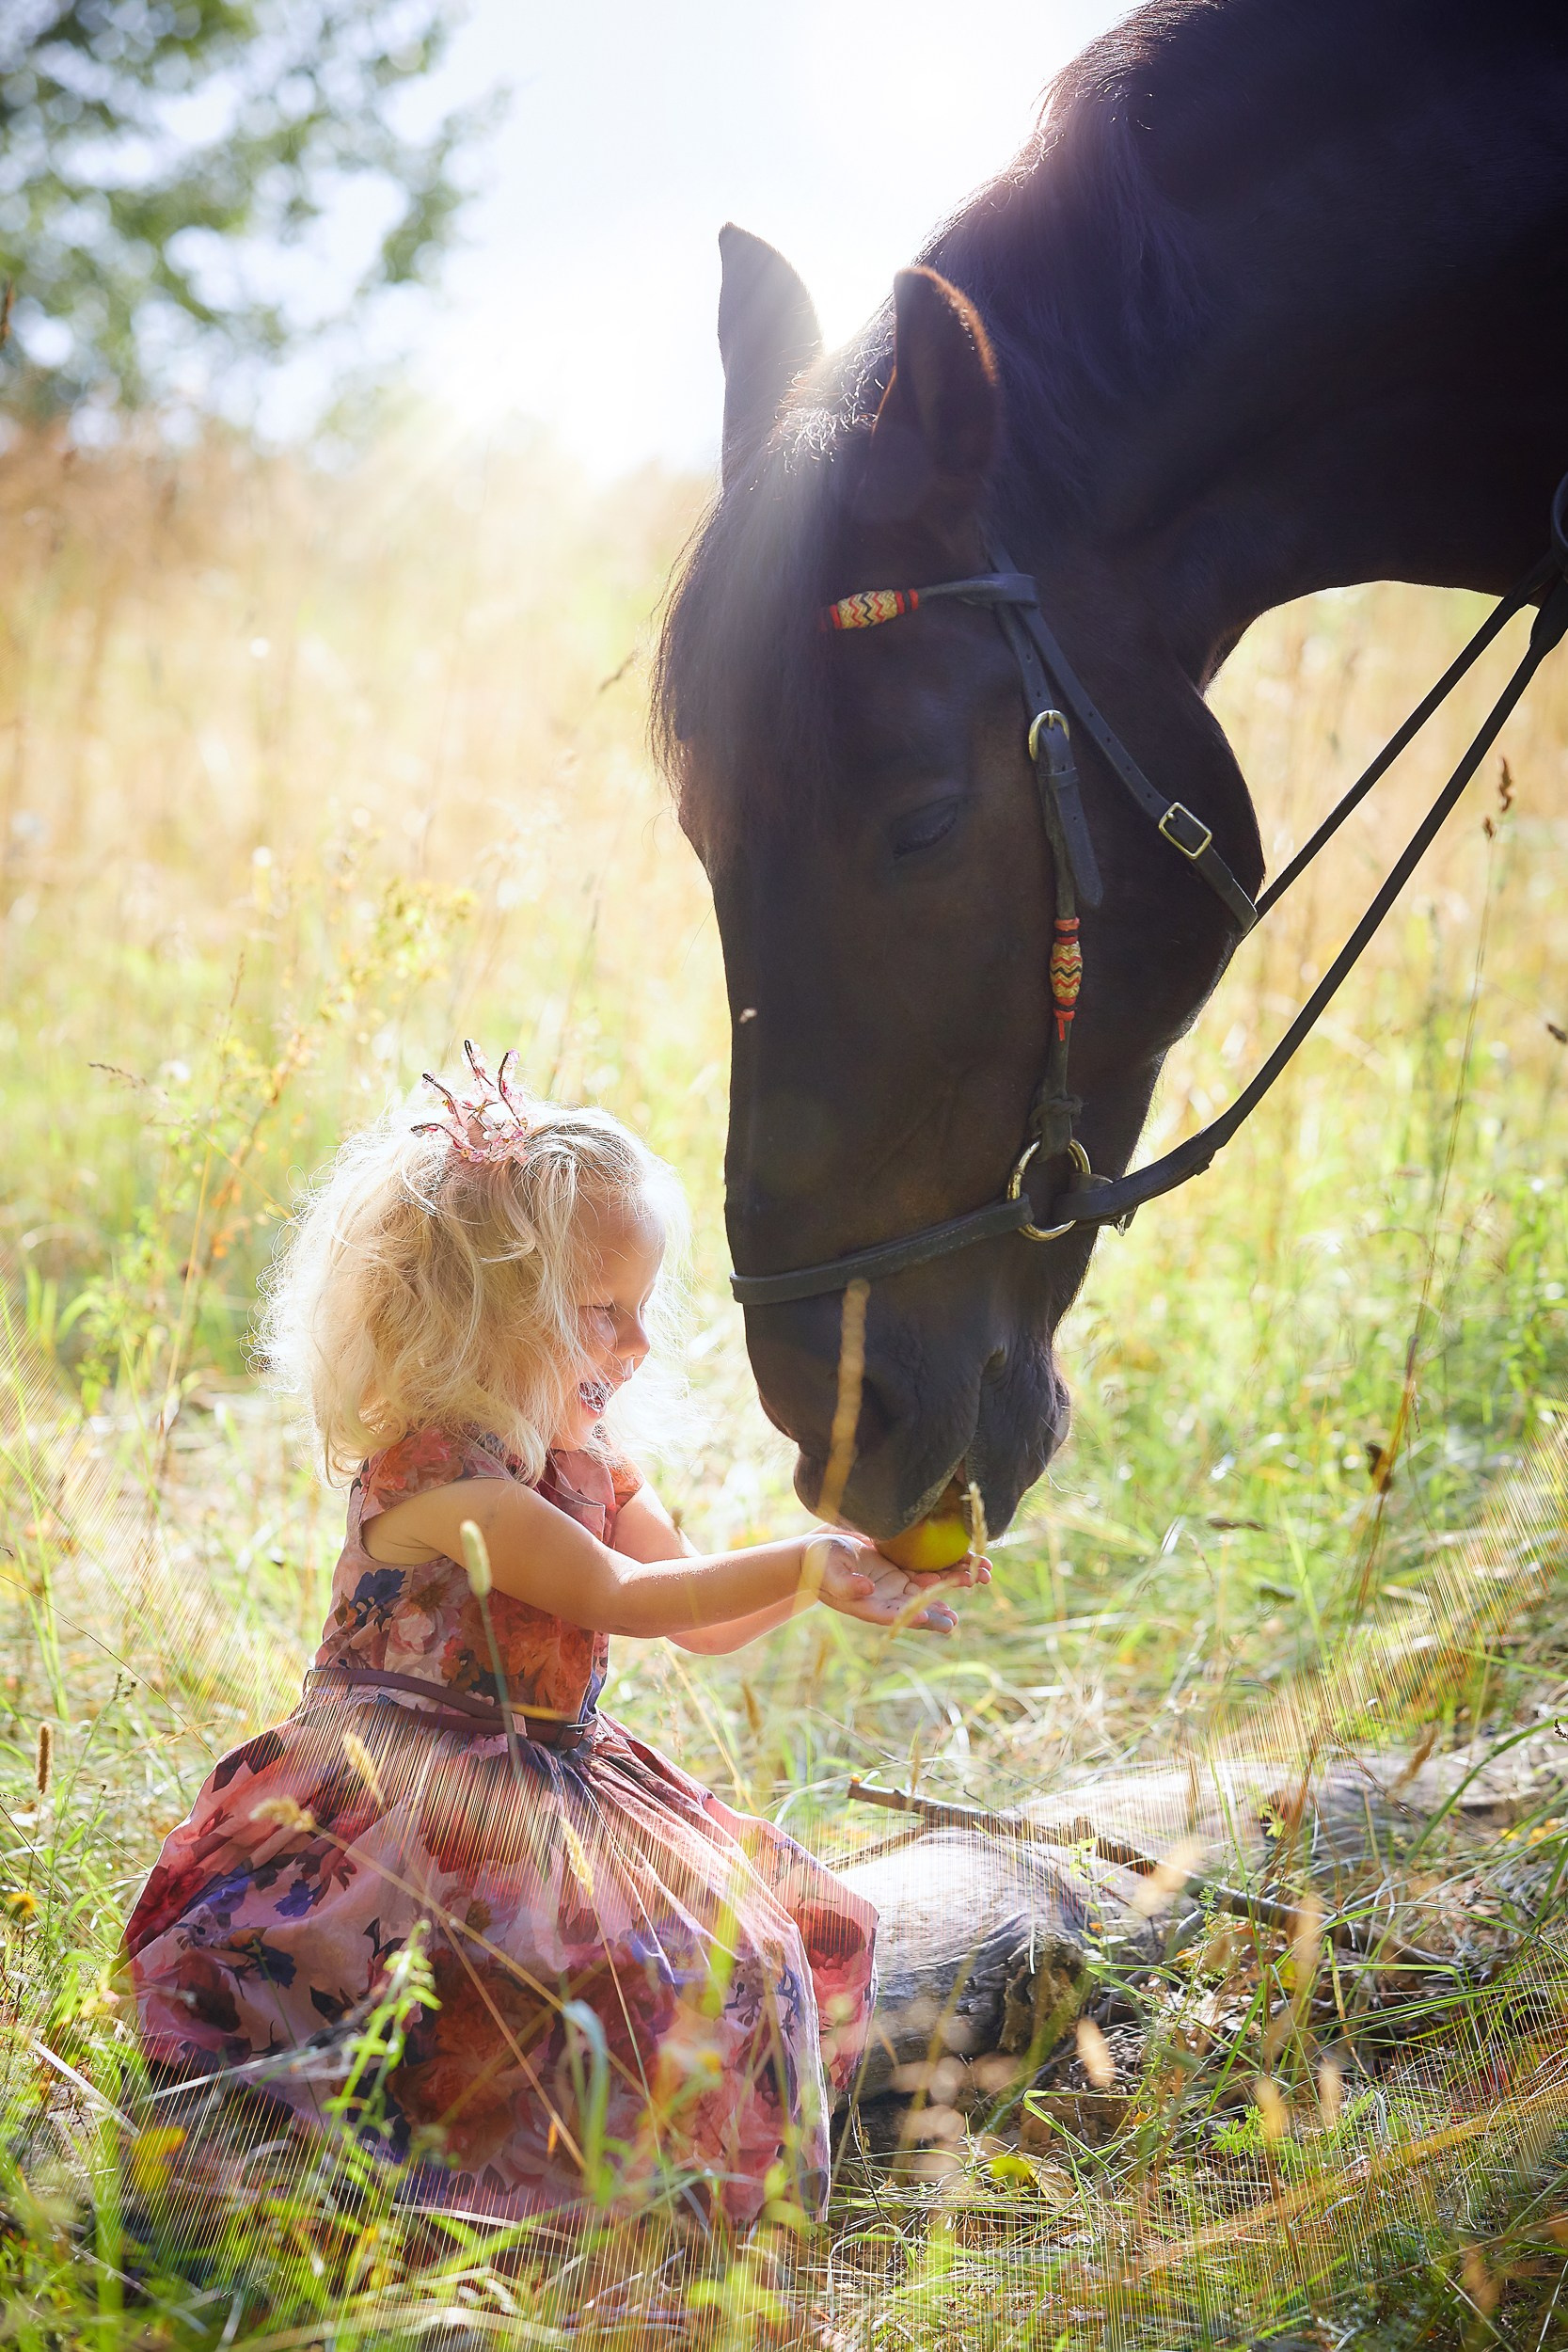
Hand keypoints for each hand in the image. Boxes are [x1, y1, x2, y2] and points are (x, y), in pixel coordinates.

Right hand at [802, 1532, 971, 1634]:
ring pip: (926, 1590)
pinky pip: (925, 1573)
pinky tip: (962, 1571)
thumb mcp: (828, 1572)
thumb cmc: (818, 1563)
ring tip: (971, 1584)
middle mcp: (885, 1599)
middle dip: (936, 1611)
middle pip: (916, 1608)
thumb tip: (866, 1589)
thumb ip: (845, 1584)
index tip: (929, 1617)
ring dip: (948, 1588)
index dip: (911, 1616)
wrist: (817, 1553)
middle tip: (953, 1620)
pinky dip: (943, 1572)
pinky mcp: (898, 1571)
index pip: (892, 1615)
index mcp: (868, 1604)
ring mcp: (894, 1585)